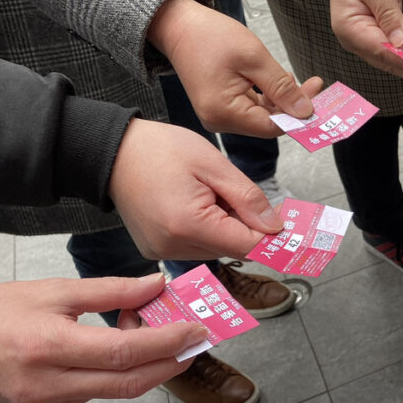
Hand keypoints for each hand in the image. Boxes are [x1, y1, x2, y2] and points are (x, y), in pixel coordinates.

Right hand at [0, 275, 207, 402]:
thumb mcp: (54, 291)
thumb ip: (111, 290)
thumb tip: (155, 285)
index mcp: (50, 347)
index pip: (124, 352)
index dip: (166, 343)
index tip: (194, 330)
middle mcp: (51, 384)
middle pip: (129, 382)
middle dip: (170, 362)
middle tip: (194, 341)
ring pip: (117, 389)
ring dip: (146, 364)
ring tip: (152, 333)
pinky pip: (99, 393)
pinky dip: (121, 372)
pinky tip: (123, 348)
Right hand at [109, 118, 281, 259]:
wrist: (112, 151)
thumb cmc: (160, 150)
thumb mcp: (213, 165)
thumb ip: (248, 198)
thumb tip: (275, 227)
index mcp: (188, 225)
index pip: (247, 246)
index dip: (272, 238)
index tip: (291, 230)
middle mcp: (173, 247)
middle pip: (233, 248)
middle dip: (243, 224)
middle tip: (230, 191)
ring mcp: (162, 252)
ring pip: (216, 248)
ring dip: (224, 226)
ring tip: (206, 194)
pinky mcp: (156, 250)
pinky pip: (196, 246)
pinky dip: (205, 229)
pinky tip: (193, 204)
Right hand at [148, 0, 323, 135]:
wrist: (178, 24)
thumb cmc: (210, 36)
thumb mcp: (253, 58)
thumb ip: (281, 87)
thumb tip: (305, 112)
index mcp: (224, 112)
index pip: (273, 126)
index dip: (298, 114)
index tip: (317, 94)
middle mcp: (220, 121)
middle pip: (268, 122)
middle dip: (293, 106)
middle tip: (313, 84)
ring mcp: (220, 115)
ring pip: (263, 115)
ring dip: (282, 100)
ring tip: (296, 78)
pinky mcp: (222, 106)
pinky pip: (252, 107)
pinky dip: (269, 96)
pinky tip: (278, 80)